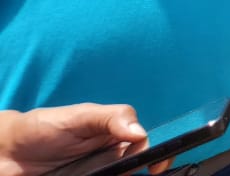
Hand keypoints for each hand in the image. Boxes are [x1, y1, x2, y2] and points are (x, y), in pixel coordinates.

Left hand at [0, 104, 173, 175]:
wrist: (3, 153)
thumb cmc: (39, 127)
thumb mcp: (76, 117)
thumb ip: (109, 118)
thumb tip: (139, 131)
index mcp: (115, 134)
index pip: (146, 144)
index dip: (158, 154)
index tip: (157, 166)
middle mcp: (111, 157)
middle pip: (138, 166)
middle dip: (142, 169)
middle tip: (131, 173)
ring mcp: (98, 173)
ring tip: (106, 174)